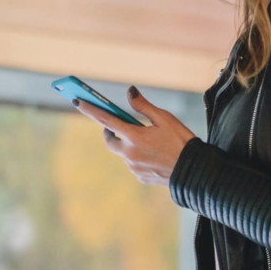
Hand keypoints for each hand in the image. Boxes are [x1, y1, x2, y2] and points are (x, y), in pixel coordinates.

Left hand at [75, 86, 195, 186]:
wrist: (193, 171)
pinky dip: (138, 157)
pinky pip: (133, 164)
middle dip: (109, 132)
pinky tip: (154, 155)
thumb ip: (144, 106)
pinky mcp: (140, 177)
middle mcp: (130, 153)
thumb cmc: (181, 141)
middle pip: (110, 141)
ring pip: (123, 153)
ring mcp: (133, 167)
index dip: (90, 109)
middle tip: (117, 125)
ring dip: (128, 145)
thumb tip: (130, 92)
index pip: (106, 119)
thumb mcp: (165, 119)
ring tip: (148, 141)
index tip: (77, 100)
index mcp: (134, 136)